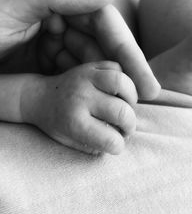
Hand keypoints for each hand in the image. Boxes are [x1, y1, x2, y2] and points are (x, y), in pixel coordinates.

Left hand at [15, 0, 159, 99]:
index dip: (129, 55)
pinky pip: (72, 76)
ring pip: (89, 64)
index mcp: (59, 0)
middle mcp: (61, 21)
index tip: (148, 85)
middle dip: (120, 75)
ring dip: (103, 85)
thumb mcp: (13, 0)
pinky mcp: (45, 62)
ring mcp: (53, 43)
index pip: (105, 26)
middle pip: (101, 48)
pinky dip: (84, 89)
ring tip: (119, 105)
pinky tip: (94, 101)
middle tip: (137, 102)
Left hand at [21, 61, 136, 154]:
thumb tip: (118, 143)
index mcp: (74, 122)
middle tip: (125, 126)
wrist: (39, 97)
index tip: (115, 143)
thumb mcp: (69, 141)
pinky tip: (117, 90)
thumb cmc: (55, 123)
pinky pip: (115, 67)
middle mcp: (81, 98)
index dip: (118, 146)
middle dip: (130, 125)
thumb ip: (93, 147)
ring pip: (122, 82)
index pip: (110, 139)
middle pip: (122, 112)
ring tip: (126, 104)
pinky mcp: (88, 67)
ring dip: (131, 97)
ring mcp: (85, 78)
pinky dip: (122, 78)